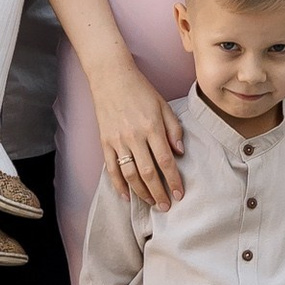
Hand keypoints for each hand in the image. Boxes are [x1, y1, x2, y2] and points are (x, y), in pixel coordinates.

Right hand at [94, 63, 186, 208]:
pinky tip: (127, 196)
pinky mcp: (105, 142)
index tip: (179, 194)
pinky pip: (111, 168)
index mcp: (152, 127)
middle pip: (148, 173)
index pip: (166, 161)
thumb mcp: (164, 105)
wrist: (111, 77)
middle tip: (166, 207)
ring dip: (141, 192)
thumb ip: (173, 129)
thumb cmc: (141, 90)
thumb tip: (180, 153)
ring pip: (130, 174)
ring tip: (151, 203)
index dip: (174, 180)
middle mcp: (134, 137)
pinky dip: (118, 185)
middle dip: (159, 193)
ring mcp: (118, 141)